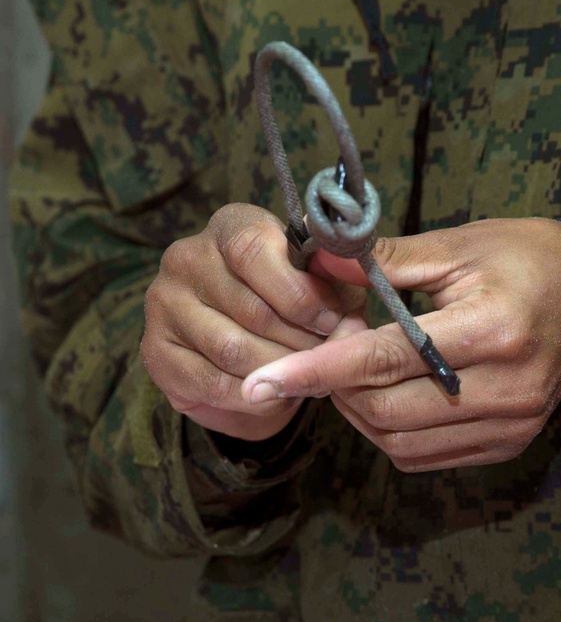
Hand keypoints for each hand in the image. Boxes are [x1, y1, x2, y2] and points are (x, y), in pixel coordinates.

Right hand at [141, 203, 365, 439]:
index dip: (300, 292)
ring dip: (280, 370)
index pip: (256, 250)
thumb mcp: (328, 286)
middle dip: (300, 341)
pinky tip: (276, 393)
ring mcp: (164, 303)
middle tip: (327, 359)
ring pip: (232, 348)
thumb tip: (345, 318)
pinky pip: (213, 382)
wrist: (257, 354)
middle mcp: (187, 257)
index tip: (331, 320)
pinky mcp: (155, 351)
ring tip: (306, 377)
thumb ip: (339, 291)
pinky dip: (254, 394)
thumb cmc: (299, 307)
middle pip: (250, 307)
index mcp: (231, 227)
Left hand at [240, 217, 560, 470]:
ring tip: (350, 373)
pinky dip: (389, 431)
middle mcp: (508, 386)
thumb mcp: (458, 245)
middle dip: (335, 388)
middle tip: (320, 352)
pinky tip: (385, 395)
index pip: (388, 358)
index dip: (318, 370)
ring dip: (358, 412)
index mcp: (495, 326)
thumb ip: (385, 261)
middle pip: (388, 409)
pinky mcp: (510, 444)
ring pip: (400, 442)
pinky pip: (425, 456)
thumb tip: (314, 260)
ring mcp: (512, 424)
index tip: (261, 381)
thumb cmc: (526, 257)